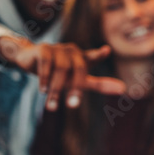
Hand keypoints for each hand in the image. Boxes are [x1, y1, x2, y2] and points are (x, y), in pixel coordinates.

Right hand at [0, 37, 125, 110]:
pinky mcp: (43, 49)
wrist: (29, 60)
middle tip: (72, 106)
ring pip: (61, 70)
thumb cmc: (59, 72)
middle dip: (76, 88)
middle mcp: (72, 51)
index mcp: (82, 58)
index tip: (106, 51)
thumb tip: (124, 88)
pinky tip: (43, 90)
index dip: (99, 55)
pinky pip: (46, 64)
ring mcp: (58, 48)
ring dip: (56, 89)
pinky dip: (45, 78)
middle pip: (79, 69)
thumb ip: (99, 84)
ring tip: (52, 106)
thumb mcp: (78, 80)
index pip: (93, 57)